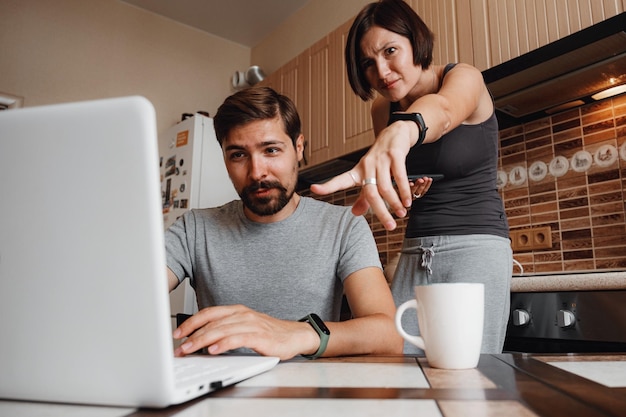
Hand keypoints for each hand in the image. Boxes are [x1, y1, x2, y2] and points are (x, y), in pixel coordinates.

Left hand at [173, 305, 318, 359]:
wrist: (294, 335)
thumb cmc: (268, 333)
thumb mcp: (244, 327)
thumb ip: (225, 330)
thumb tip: (201, 342)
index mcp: (237, 311)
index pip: (208, 313)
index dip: (190, 322)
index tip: (177, 333)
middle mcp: (242, 314)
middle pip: (211, 323)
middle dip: (192, 336)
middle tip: (179, 348)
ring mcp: (251, 324)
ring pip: (221, 330)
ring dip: (202, 341)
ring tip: (190, 350)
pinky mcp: (260, 336)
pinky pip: (238, 339)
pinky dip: (224, 344)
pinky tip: (214, 350)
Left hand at [311, 122, 431, 229]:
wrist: (396, 133)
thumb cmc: (381, 159)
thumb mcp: (370, 176)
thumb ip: (364, 197)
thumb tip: (355, 214)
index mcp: (357, 172)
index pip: (340, 180)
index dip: (327, 186)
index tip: (314, 189)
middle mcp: (367, 165)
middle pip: (370, 193)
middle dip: (381, 212)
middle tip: (391, 226)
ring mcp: (381, 159)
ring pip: (385, 186)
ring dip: (395, 203)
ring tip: (402, 214)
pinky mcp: (395, 154)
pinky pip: (399, 176)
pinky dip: (404, 191)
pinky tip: (408, 201)